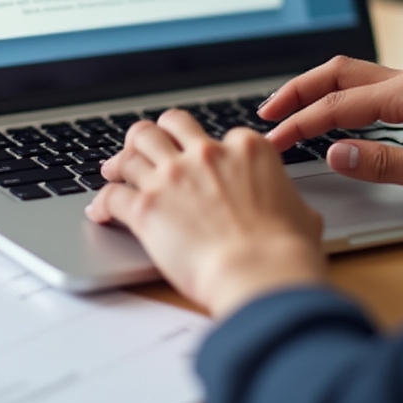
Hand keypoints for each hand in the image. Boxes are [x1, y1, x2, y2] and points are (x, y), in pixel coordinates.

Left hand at [86, 112, 324, 318]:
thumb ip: (286, 201)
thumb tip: (292, 211)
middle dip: (152, 134)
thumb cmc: (286, 253)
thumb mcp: (302, 214)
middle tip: (142, 146)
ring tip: (112, 170)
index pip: (212, 134)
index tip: (193, 159)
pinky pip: (112, 195)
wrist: (262, 276)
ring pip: (132, 150)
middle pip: (164, 126)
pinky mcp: (146, 206)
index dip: (199, 147)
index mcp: (245, 149)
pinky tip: (99, 211)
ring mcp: (172, 177)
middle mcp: (204, 154)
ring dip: (120, 160)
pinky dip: (102, 202)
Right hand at [262, 56, 402, 208]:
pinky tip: (332, 113)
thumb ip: (383, 163)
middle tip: (266, 112)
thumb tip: (334, 154)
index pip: (337, 106)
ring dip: (315, 89)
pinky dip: (338, 95)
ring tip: (288, 108)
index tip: (274, 141)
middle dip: (296, 91)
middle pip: (336, 74)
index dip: (300, 123)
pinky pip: (368, 86)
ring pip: (351, 75)